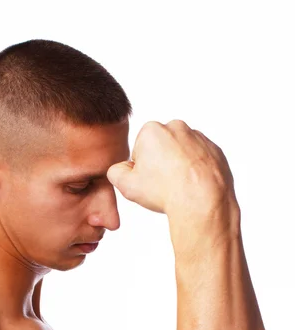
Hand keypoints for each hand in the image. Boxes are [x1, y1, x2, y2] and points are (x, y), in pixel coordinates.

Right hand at [106, 120, 238, 220]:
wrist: (202, 200)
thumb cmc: (164, 191)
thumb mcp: (127, 185)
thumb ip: (116, 172)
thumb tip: (119, 169)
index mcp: (152, 130)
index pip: (140, 149)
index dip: (141, 168)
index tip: (148, 180)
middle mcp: (176, 127)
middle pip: (162, 148)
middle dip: (161, 164)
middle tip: (163, 185)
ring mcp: (199, 137)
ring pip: (182, 153)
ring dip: (179, 167)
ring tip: (179, 188)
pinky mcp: (215, 150)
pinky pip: (201, 160)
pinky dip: (197, 172)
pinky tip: (194, 187)